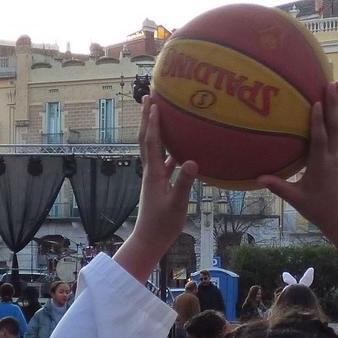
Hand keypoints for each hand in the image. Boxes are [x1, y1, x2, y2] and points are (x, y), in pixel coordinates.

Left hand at [112, 103, 200, 280]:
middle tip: (148, 98)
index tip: (153, 102)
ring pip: (153, 148)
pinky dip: (168, 150)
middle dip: (147, 118)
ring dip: (155, 130)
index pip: (151, 142)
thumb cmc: (163, 224)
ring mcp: (154, 178)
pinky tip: (178, 148)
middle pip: (146, 139)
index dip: (152, 121)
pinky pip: (163, 161)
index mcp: (153, 173)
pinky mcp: (159, 185)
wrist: (150, 240)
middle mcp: (150, 171)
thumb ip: (184, 182)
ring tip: (159, 115)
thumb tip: (191, 161)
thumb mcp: (177, 203)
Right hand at [259, 82, 337, 231]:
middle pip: (336, 125)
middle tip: (333, 82)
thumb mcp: (297, 199)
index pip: (320, 139)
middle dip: (334, 103)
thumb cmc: (318, 209)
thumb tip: (258, 178)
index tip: (317, 101)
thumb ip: (279, 187)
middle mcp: (334, 157)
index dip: (318, 120)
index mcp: (321, 165)